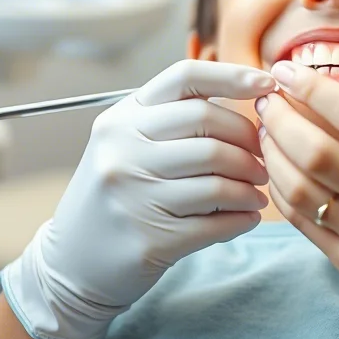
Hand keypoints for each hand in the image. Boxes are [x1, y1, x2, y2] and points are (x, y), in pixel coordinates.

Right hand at [0, 60, 274, 338]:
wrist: (71, 263)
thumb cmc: (117, 195)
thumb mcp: (128, 145)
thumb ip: (174, 121)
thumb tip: (251, 101)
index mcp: (122, 118)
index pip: (184, 77)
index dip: (232, 75)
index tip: (267, 84)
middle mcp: (123, 149)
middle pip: (208, 123)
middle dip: (248, 140)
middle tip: (262, 159)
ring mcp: (133, 194)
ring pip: (217, 177)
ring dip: (250, 186)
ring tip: (257, 191)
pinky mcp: (150, 238)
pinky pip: (215, 223)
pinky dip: (242, 218)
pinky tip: (247, 217)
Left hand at [256, 42, 338, 327]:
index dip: (314, 87)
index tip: (288, 69)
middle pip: (317, 150)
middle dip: (281, 117)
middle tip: (266, 96)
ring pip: (302, 188)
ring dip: (273, 152)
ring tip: (265, 127)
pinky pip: (303, 222)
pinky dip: (282, 190)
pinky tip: (277, 166)